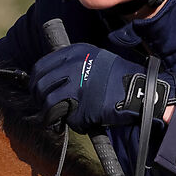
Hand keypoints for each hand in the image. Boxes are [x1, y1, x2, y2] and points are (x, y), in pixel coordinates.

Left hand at [32, 43, 175, 132]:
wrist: (139, 92)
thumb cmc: (118, 78)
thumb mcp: (95, 58)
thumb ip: (74, 64)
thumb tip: (51, 77)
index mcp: (75, 53)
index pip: (41, 67)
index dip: (36, 81)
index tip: (38, 89)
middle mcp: (72, 67)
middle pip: (40, 85)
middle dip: (39, 98)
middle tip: (45, 106)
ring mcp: (76, 87)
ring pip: (48, 103)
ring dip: (50, 114)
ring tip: (58, 118)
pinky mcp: (80, 107)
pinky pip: (64, 118)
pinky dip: (68, 122)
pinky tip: (77, 121)